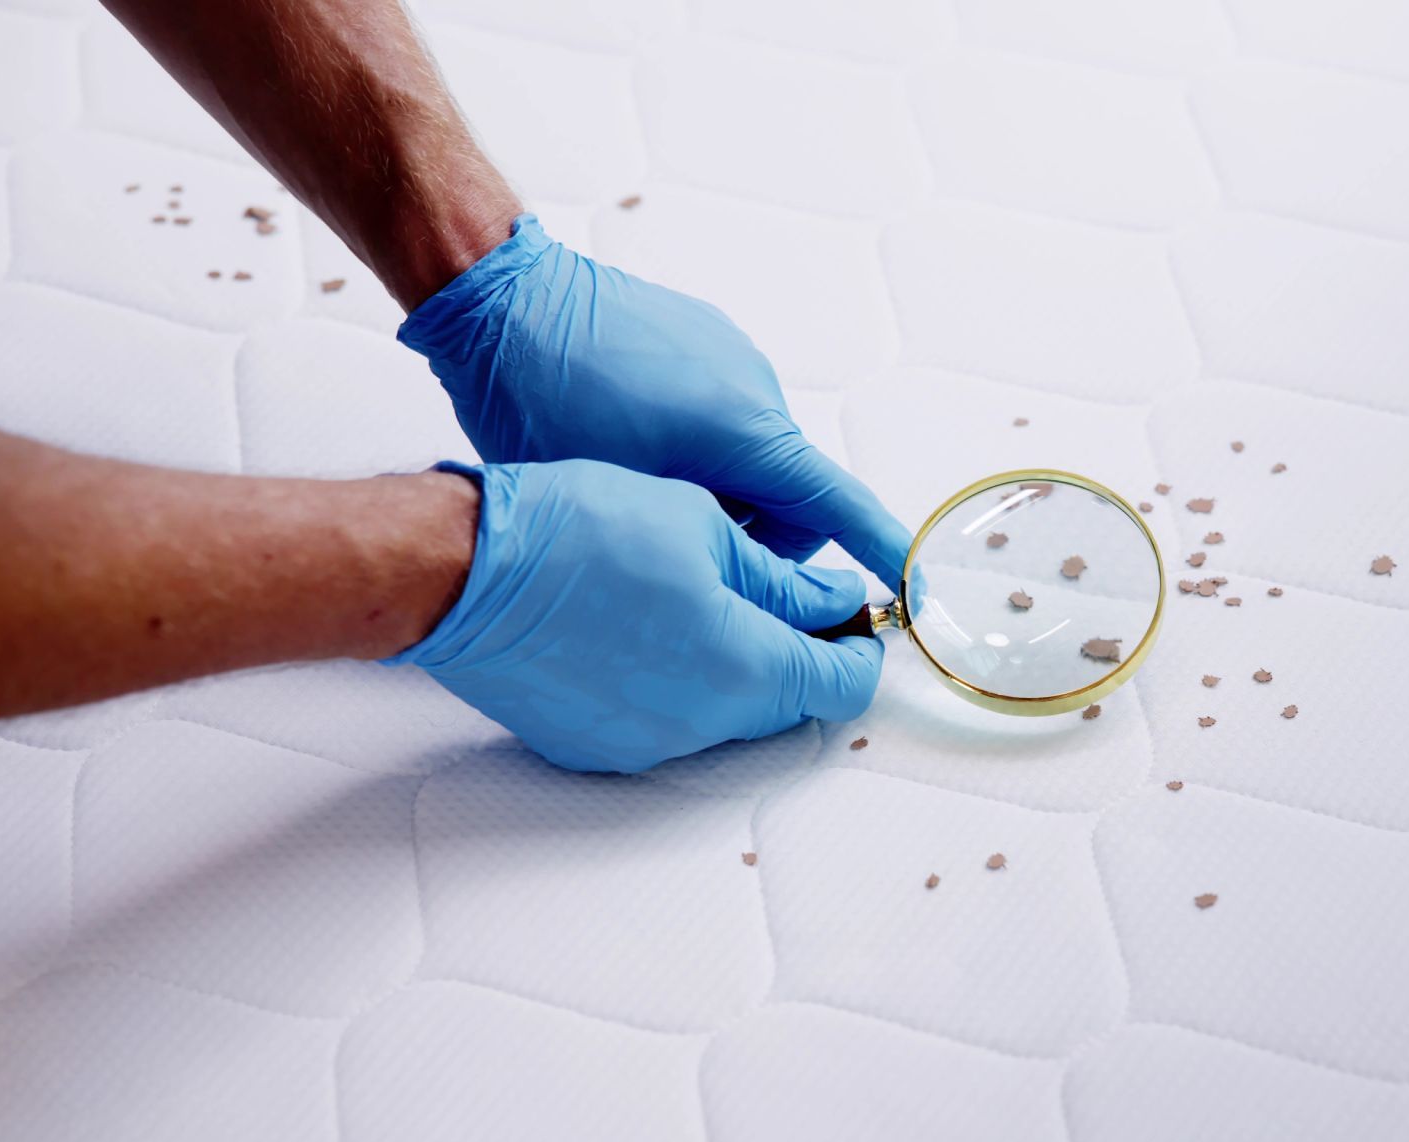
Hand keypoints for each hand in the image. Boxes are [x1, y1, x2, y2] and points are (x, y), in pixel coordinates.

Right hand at [388, 460, 881, 772]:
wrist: (461, 572)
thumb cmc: (575, 532)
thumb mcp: (706, 529)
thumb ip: (783, 581)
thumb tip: (833, 600)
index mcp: (743, 670)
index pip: (842, 684)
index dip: (861, 647)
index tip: (854, 614)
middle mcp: (700, 725)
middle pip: (785, 703)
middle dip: (800, 653)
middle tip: (787, 596)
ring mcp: (643, 745)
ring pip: (724, 715)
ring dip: (736, 668)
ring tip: (705, 600)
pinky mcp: (593, 747)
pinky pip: (663, 723)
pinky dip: (676, 684)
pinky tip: (646, 629)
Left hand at [397, 215, 912, 592]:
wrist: (499, 297)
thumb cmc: (539, 402)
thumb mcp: (621, 499)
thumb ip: (698, 537)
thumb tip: (737, 562)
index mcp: (743, 430)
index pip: (835, 502)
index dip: (877, 546)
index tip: (909, 578)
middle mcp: (752, 388)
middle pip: (791, 490)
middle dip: (757, 531)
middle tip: (686, 545)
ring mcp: (729, 356)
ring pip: (753, 455)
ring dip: (720, 487)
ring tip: (642, 488)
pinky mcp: (702, 338)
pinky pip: (724, 411)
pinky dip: (698, 444)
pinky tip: (632, 444)